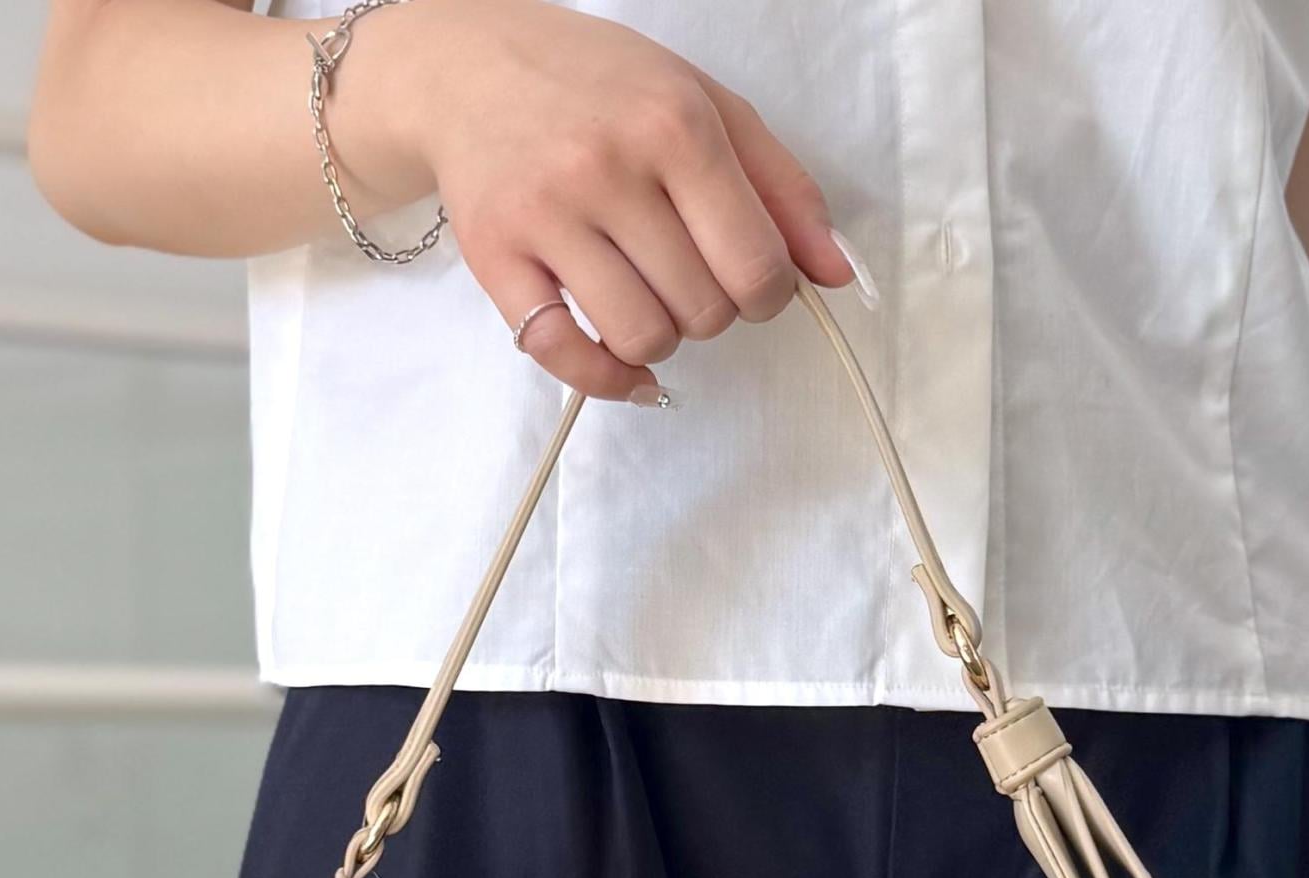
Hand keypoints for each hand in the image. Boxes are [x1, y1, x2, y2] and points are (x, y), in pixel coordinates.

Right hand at [361, 0, 855, 399]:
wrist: (472, 66)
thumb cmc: (602, 88)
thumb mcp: (708, 107)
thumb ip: (782, 188)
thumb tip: (837, 275)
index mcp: (675, 126)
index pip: (755, 266)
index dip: (767, 295)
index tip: (750, 282)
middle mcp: (609, 169)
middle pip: (703, 312)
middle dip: (709, 311)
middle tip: (685, 275)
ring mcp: (547, 216)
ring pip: (641, 339)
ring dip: (659, 342)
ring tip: (646, 298)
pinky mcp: (495, 256)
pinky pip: (562, 355)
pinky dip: (604, 380)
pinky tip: (620, 368)